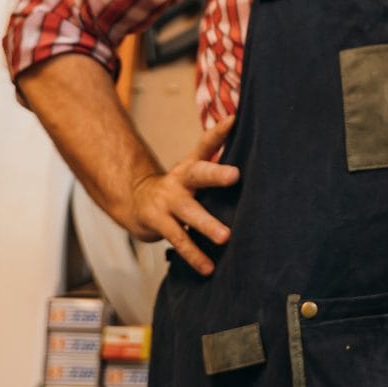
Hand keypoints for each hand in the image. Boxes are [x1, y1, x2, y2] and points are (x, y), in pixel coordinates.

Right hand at [124, 116, 239, 275]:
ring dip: (207, 225)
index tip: (234, 118)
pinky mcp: (159, 223)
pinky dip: (195, 255)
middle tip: (236, 175)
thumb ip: (216, 164)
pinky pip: (179, 240)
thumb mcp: (194, 171)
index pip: (206, 144)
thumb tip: (251, 152)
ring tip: (226, 237)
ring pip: (189, 212)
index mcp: (191, 165)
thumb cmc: (178, 187)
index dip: (219, 131)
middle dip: (216, 174)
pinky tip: (209, 268)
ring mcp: (168, 202)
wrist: (135, 202)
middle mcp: (180, 180)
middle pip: (198, 173)